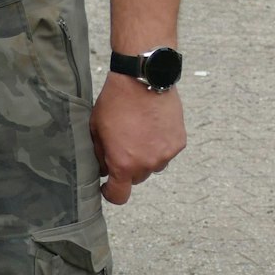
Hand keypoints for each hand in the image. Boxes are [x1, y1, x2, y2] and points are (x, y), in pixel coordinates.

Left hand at [90, 71, 185, 203]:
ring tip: (138, 134)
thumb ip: (100, 154)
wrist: (142, 79)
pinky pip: (167, 152)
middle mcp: (147, 164)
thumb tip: (104, 169)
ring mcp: (166, 154)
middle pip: (136, 179)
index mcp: (123, 163)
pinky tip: (151, 127)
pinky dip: (159, 145)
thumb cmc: (115, 102)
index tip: (107, 187)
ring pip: (153, 165)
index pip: (119, 196)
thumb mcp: (96, 128)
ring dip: (145, 157)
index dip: (111, 194)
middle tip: (122, 148)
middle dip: (128, 169)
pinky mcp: (178, 143)